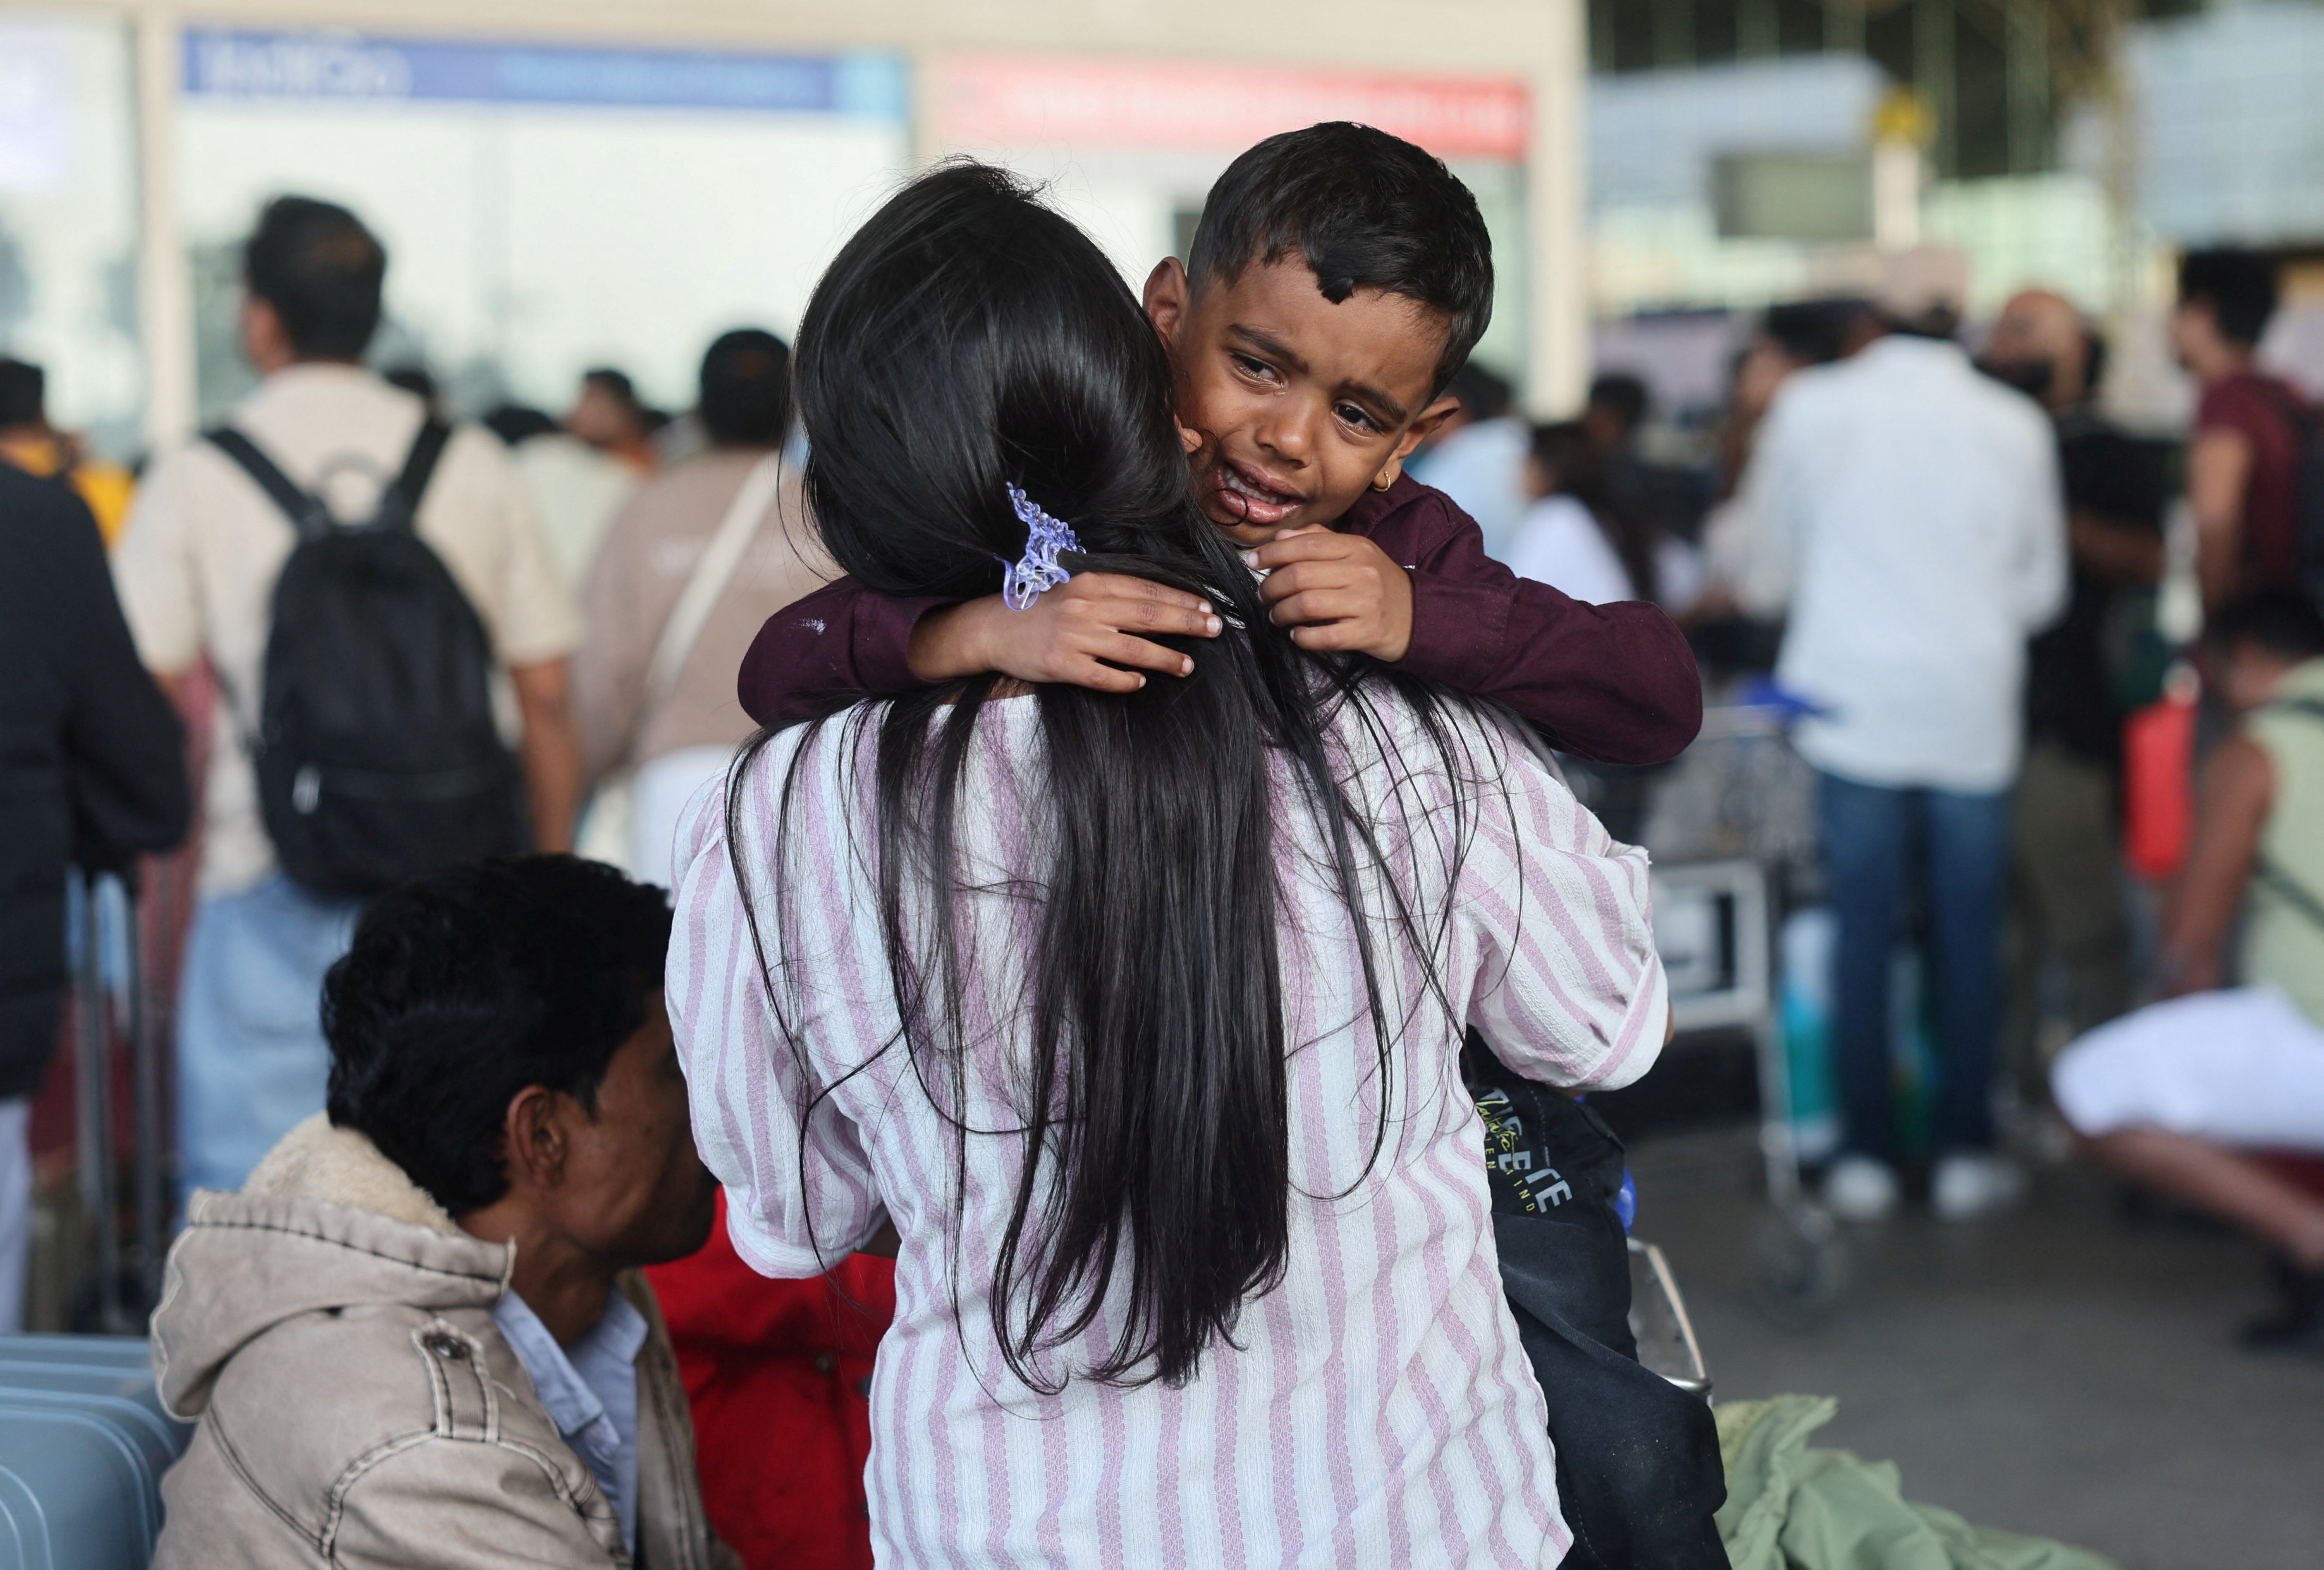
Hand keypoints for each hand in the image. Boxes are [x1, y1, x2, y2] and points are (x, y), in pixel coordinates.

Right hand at [907, 576, 1221, 693]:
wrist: (992, 628)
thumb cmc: (1040, 610)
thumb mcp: (1076, 590)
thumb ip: (1112, 594)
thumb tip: (1158, 603)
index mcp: (1092, 583)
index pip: (1147, 590)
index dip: (1182, 599)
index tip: (1208, 607)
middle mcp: (1086, 607)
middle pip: (1148, 615)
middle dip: (1187, 622)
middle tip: (1215, 630)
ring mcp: (1074, 637)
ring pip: (1131, 648)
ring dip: (1165, 657)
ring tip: (1188, 665)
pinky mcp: (1061, 664)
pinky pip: (1101, 676)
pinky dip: (1124, 680)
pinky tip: (1141, 683)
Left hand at [1244, 527, 1413, 661]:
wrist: (1418, 615)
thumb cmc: (1378, 583)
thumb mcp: (1356, 553)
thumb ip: (1318, 540)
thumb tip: (1279, 537)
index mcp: (1356, 547)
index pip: (1304, 545)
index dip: (1272, 553)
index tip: (1253, 561)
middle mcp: (1361, 572)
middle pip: (1299, 576)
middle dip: (1271, 588)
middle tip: (1263, 596)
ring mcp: (1366, 603)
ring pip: (1306, 606)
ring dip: (1281, 613)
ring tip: (1276, 616)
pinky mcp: (1367, 633)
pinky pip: (1323, 636)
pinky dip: (1303, 637)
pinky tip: (1297, 634)